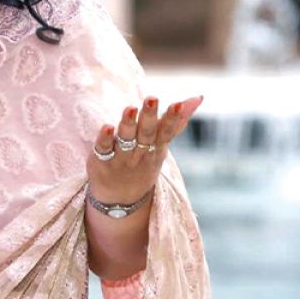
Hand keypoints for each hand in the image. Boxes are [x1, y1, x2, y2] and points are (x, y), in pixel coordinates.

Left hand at [86, 95, 202, 204]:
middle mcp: (140, 152)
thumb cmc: (143, 164)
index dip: (172, 118)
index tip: (177, 104)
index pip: (166, 131)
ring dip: (128, 124)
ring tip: (130, 108)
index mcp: (156, 147)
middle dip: (149, 116)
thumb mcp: (162, 147)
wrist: (120, 200)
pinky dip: (105, 139)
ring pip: (126, 139)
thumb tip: (197, 98)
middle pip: (146, 133)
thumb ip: (176, 123)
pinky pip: (103, 149)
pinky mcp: (102, 161)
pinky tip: (107, 127)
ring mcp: (121, 158)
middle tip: (152, 99)